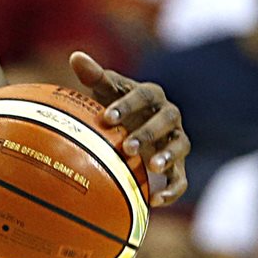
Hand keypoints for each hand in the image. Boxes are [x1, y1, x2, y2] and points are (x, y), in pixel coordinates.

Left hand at [70, 51, 189, 206]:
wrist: (132, 127)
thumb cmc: (116, 105)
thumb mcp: (106, 90)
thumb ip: (94, 75)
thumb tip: (76, 56)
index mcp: (151, 95)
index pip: (143, 95)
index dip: (126, 105)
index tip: (106, 117)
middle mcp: (169, 116)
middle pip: (164, 122)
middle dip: (147, 133)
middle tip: (126, 146)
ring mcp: (176, 141)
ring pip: (179, 147)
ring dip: (168, 157)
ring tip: (151, 167)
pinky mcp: (178, 166)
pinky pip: (181, 179)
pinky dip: (172, 191)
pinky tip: (155, 201)